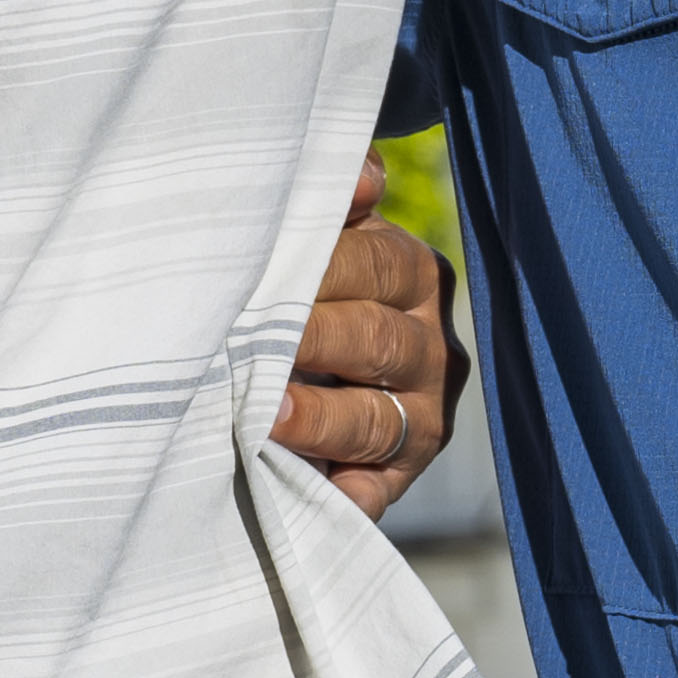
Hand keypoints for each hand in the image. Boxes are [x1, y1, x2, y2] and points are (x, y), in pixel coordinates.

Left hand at [276, 158, 465, 511]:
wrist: (297, 374)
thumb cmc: (301, 287)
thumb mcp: (317, 238)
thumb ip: (331, 203)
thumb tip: (362, 178)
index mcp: (414, 275)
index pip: (375, 265)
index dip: (318, 268)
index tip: (258, 272)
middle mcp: (430, 348)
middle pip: (375, 341)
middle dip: (309, 339)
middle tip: (247, 341)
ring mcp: (421, 419)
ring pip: (376, 421)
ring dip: (319, 420)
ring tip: (266, 415)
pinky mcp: (395, 478)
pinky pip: (372, 494)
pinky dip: (341, 498)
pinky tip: (303, 491)